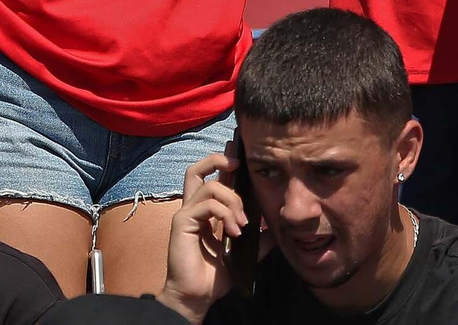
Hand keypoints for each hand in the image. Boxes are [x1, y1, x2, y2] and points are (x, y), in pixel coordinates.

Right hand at [159, 150, 248, 324]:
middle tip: (237, 166)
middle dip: (217, 160)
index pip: (210, 179)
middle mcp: (192, 208)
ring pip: (209, 186)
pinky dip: (225, 215)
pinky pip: (206, 206)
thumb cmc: (214, 276)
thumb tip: (275, 228)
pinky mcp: (182, 222)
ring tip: (243, 223)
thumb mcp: (243, 253)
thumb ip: (258, 239)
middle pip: (196, 169)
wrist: (196, 296)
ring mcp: (185, 213)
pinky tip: (234, 231)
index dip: (223, 164)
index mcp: (204, 212)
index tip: (241, 160)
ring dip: (232, 201)